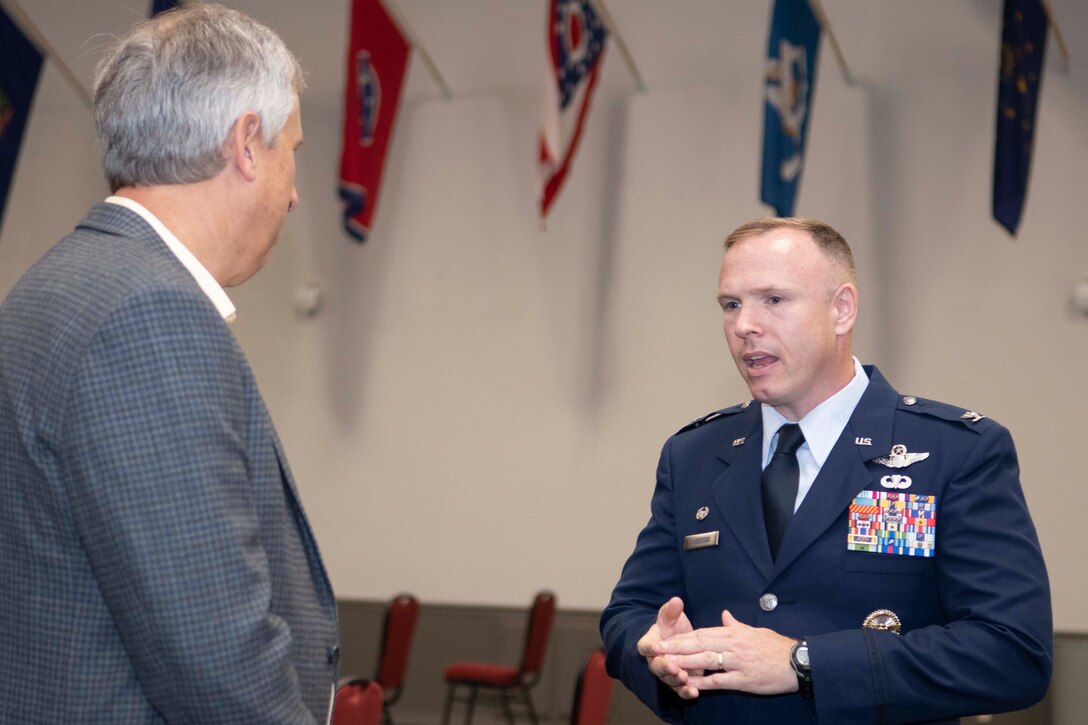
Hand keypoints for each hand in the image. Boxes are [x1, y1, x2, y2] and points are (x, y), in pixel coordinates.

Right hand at [636, 597, 700, 698]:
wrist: (682, 641)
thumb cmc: (673, 627)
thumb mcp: (672, 617)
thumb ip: (671, 611)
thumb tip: (676, 600)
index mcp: (650, 644)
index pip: (645, 647)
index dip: (649, 648)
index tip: (655, 647)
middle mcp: (656, 661)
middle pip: (656, 666)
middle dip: (665, 667)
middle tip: (673, 667)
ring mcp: (668, 673)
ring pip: (668, 680)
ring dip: (676, 680)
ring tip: (684, 678)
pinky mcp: (680, 682)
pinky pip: (680, 690)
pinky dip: (686, 692)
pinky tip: (694, 693)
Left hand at [652, 609, 798, 695]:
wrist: (797, 662)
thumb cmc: (776, 646)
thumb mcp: (755, 631)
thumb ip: (736, 625)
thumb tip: (724, 615)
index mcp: (734, 633)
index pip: (703, 633)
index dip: (683, 636)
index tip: (666, 638)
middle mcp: (733, 645)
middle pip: (700, 644)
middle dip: (677, 647)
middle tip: (658, 649)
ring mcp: (738, 662)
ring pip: (707, 660)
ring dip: (685, 663)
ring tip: (667, 665)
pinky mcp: (744, 679)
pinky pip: (720, 681)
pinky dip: (704, 683)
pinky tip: (690, 684)